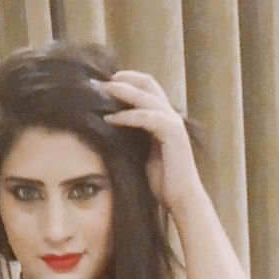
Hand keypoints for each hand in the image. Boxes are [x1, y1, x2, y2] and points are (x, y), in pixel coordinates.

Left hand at [96, 70, 202, 211]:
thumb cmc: (162, 182)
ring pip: (146, 95)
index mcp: (163, 118)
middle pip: (147, 82)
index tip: (102, 84)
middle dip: (122, 78)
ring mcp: (173, 123)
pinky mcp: (172, 134)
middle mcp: (169, 115)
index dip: (125, 80)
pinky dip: (127, 116)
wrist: (181, 200)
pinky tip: (110, 118)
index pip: (145, 87)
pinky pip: (147, 117)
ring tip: (101, 92)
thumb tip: (108, 128)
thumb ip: (132, 137)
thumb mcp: (142, 154)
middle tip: (97, 82)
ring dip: (121, 91)